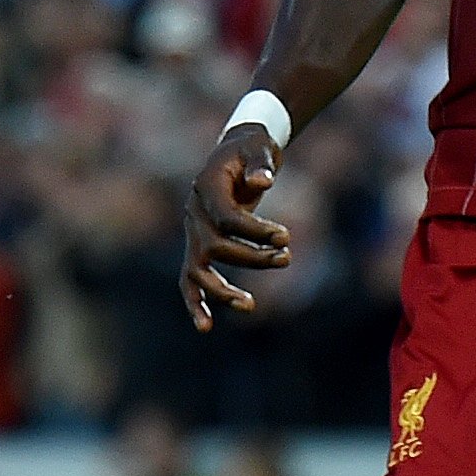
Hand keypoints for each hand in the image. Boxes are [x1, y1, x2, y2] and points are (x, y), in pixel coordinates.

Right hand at [180, 126, 291, 329]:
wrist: (237, 153)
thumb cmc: (251, 150)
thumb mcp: (259, 148)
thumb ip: (260, 164)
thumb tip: (264, 182)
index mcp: (206, 187)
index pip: (227, 218)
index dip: (256, 231)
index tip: (285, 236)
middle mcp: (193, 212)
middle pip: (215, 247)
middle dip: (253, 258)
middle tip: (286, 257)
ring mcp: (193, 232)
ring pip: (197, 270)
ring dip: (222, 290)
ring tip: (250, 305)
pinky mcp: (198, 246)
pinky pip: (190, 279)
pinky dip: (195, 303)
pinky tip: (205, 327)